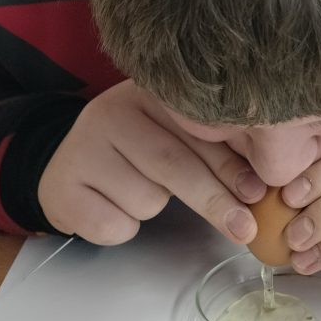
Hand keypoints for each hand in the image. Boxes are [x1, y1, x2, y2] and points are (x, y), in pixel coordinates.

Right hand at [38, 80, 265, 244]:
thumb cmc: (138, 153)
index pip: (196, 130)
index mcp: (148, 93)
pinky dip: (125, 227)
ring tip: (143, 190)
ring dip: (157, 209)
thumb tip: (257, 189)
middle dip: (215, 200)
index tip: (258, 192)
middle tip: (245, 227)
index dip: (230, 165)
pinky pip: (114, 224)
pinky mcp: (63, 188)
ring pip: (145, 200)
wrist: (70, 167)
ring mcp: (81, 149)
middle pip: (172, 164)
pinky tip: (115, 205)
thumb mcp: (177, 139)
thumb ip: (214, 153)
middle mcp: (110, 113)